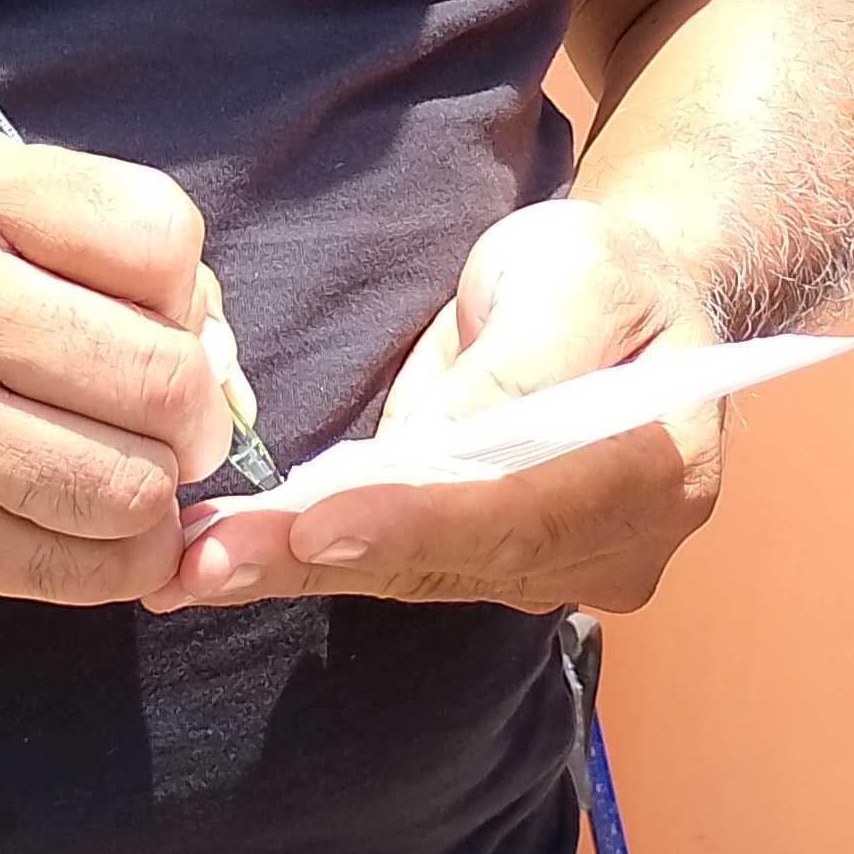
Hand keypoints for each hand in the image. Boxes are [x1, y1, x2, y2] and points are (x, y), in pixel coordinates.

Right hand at [0, 119, 232, 602]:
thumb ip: (82, 231)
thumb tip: (214, 343)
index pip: (158, 240)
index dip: (187, 287)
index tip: (156, 312)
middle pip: (157, 377)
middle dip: (196, 408)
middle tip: (172, 415)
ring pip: (123, 491)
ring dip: (157, 491)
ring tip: (128, 469)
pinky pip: (66, 570)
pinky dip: (115, 559)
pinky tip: (94, 525)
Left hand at [145, 201, 722, 619]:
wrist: (634, 306)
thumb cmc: (604, 273)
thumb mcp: (574, 273)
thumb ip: (516, 364)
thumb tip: (433, 450)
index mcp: (662, 469)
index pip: (522, 510)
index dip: (415, 522)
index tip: (312, 528)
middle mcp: (617, 550)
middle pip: (458, 563)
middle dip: (324, 560)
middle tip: (206, 562)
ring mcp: (562, 575)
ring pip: (418, 579)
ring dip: (297, 570)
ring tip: (192, 563)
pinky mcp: (502, 573)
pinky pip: (403, 570)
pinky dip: (311, 561)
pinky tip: (223, 562)